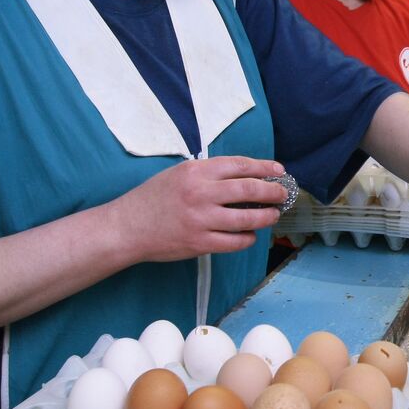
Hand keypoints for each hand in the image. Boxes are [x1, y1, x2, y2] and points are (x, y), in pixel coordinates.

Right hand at [109, 156, 287, 262]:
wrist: (126, 227)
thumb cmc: (153, 199)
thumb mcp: (178, 173)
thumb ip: (208, 173)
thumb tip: (245, 175)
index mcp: (196, 171)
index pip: (240, 165)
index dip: (265, 167)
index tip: (279, 171)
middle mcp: (200, 193)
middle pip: (250, 190)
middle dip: (273, 192)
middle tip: (282, 194)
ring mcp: (201, 219)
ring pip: (248, 218)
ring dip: (266, 216)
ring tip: (272, 214)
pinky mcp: (200, 243)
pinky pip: (236, 242)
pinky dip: (248, 238)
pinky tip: (250, 234)